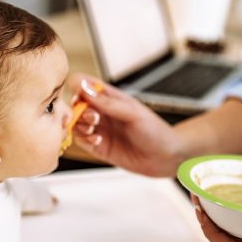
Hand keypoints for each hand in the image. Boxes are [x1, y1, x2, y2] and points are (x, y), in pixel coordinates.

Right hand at [67, 74, 184, 176]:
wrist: (166, 157)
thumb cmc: (155, 130)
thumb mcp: (133, 113)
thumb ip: (107, 102)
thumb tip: (84, 88)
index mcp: (110, 97)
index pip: (84, 84)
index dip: (77, 87)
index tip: (79, 95)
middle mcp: (102, 112)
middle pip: (75, 104)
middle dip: (78, 110)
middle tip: (94, 118)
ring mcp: (99, 129)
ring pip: (75, 123)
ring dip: (79, 125)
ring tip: (94, 130)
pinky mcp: (98, 147)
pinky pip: (81, 141)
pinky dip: (83, 139)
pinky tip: (97, 140)